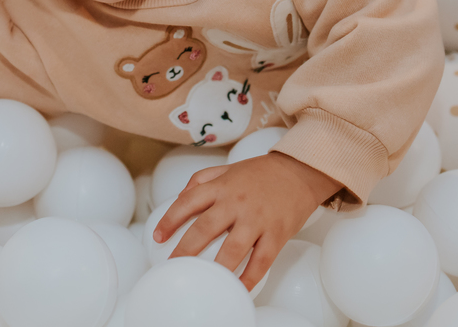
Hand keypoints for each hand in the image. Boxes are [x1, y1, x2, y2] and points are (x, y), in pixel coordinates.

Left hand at [153, 152, 341, 289]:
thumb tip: (179, 198)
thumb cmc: (259, 173)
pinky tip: (238, 288)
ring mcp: (257, 219)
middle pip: (205, 228)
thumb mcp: (227, 169)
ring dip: (216, 268)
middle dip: (185, 250)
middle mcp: (236, 202)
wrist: (298, 171)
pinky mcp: (276, 234)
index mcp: (221, 186)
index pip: (188, 202)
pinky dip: (249, 278)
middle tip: (173, 266)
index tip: (158, 236)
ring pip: (233, 249)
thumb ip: (201, 180)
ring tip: (202, 282)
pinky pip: (261, 261)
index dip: (170, 220)